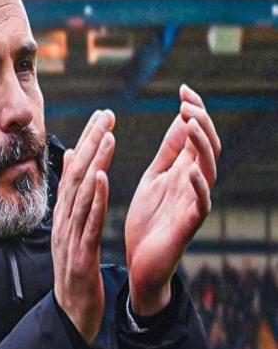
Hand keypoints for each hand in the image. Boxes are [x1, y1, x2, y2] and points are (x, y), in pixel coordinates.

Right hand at [52, 109, 115, 343]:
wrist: (71, 311)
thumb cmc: (76, 266)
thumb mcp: (72, 228)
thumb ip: (74, 195)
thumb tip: (75, 159)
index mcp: (64, 212)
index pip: (75, 170)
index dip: (88, 141)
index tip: (102, 116)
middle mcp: (63, 218)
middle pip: (76, 174)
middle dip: (92, 142)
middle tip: (107, 114)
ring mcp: (70, 236)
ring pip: (81, 193)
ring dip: (94, 162)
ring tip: (108, 136)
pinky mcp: (80, 254)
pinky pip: (88, 222)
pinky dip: (95, 198)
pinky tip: (102, 177)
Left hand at [125, 85, 220, 315]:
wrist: (141, 259)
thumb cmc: (149, 218)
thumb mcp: (155, 176)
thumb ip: (169, 151)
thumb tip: (181, 117)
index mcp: (183, 169)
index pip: (195, 135)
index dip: (194, 111)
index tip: (183, 90)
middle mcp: (193, 182)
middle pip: (207, 147)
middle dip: (201, 122)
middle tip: (188, 103)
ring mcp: (193, 202)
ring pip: (209, 169)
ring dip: (202, 145)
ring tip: (191, 123)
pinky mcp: (188, 224)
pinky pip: (201, 204)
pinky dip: (199, 187)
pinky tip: (192, 171)